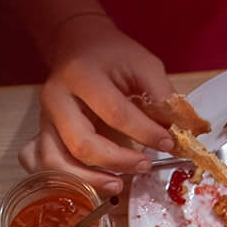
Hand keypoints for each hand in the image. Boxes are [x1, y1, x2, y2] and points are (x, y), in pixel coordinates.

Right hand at [23, 13, 175, 188]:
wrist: (77, 43)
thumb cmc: (112, 55)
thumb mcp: (143, 64)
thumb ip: (163, 97)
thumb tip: (184, 132)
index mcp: (82, 75)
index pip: (115, 113)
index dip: (144, 133)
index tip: (169, 144)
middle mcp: (56, 98)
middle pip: (82, 144)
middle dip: (118, 161)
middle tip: (145, 165)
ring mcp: (45, 119)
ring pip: (58, 161)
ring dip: (90, 180)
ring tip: (118, 183)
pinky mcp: (42, 133)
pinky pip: (44, 164)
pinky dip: (65, 180)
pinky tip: (90, 184)